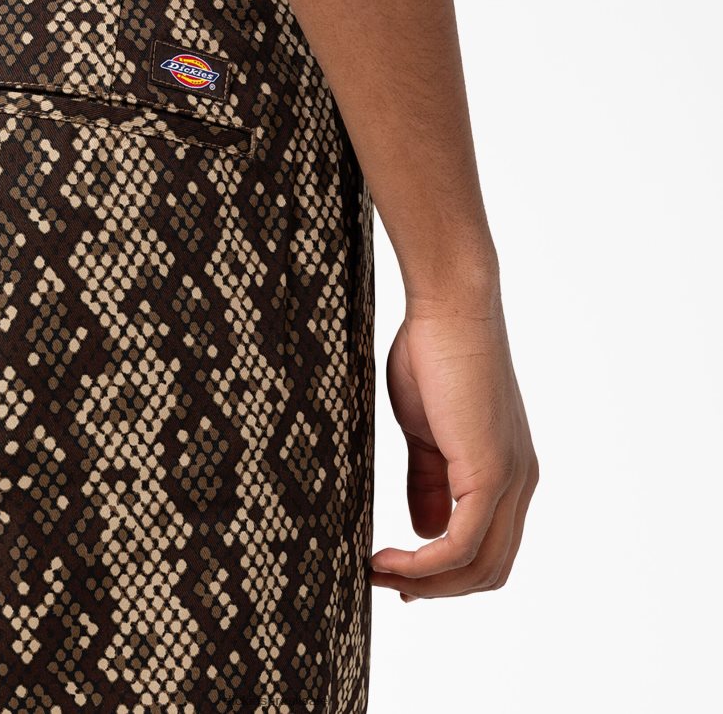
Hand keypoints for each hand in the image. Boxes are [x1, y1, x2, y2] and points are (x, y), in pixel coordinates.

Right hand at [370, 291, 538, 601]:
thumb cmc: (432, 356)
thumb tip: (424, 529)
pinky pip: (462, 543)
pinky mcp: (491, 471)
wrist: (448, 309)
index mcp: (506, 471)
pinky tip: (388, 559)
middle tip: (386, 585)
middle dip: (437, 589)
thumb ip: (429, 481)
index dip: (445, 575)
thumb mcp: (425, 432)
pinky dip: (424, 564)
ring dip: (427, 584)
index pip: (487, 548)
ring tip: (378, 574)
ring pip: (480, 566)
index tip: (399, 579)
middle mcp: (519, 482)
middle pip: (489, 569)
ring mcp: (510, 479)